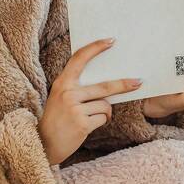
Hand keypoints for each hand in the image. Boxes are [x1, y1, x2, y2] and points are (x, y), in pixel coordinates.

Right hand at [39, 38, 141, 164]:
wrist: (44, 142)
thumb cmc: (58, 119)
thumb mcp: (62, 98)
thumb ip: (79, 89)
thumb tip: (108, 87)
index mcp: (62, 83)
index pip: (79, 59)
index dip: (95, 48)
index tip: (110, 41)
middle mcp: (68, 93)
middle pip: (104, 86)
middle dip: (123, 85)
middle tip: (138, 82)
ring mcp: (74, 108)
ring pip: (105, 105)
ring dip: (106, 113)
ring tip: (95, 117)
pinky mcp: (82, 124)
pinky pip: (103, 118)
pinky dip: (102, 122)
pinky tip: (91, 125)